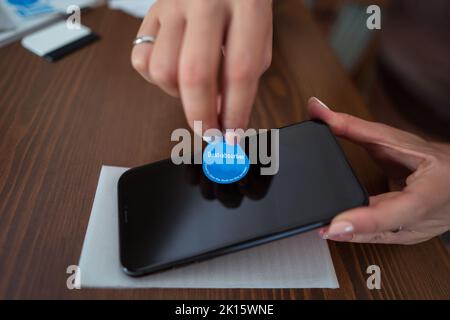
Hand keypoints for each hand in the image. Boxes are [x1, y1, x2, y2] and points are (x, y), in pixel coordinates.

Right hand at [131, 0, 272, 131]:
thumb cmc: (241, 5)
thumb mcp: (258, 34)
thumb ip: (243, 75)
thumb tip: (223, 117)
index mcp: (246, 5)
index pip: (240, 70)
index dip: (235, 111)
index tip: (232, 136)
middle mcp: (206, 2)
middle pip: (195, 74)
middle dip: (201, 116)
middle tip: (209, 134)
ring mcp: (173, 5)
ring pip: (162, 70)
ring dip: (179, 94)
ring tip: (194, 88)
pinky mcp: (151, 12)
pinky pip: (141, 59)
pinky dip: (157, 78)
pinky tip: (175, 70)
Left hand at [308, 97, 449, 244]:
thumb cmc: (439, 163)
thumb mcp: (398, 140)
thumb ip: (354, 128)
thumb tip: (317, 109)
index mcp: (425, 196)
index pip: (392, 212)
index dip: (363, 220)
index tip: (336, 225)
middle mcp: (418, 221)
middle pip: (377, 230)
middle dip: (345, 228)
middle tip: (317, 226)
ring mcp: (411, 234)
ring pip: (374, 238)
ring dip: (346, 234)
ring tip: (319, 227)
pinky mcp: (402, 237)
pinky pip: (374, 237)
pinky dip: (354, 232)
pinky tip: (335, 229)